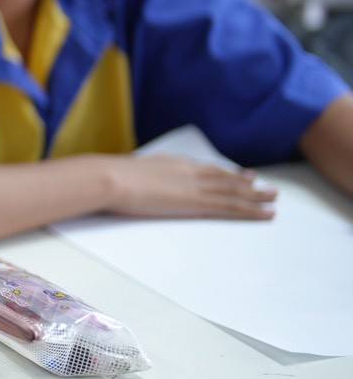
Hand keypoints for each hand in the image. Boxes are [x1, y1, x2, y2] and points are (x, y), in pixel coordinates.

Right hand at [102, 154, 275, 218]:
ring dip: (256, 195)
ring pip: (234, 192)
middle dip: (243, 182)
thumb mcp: (122, 174)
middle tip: (262, 184)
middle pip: (222, 177)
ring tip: (273, 198)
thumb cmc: (105, 178)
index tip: (234, 174)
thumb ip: (132, 179)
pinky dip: (252, 210)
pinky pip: (232, 207)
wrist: (108, 178)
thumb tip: (123, 182)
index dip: (221, 172)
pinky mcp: (197, 203)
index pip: (202, 169)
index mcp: (169, 164)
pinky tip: (266, 214)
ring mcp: (194, 187)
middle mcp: (187, 171)